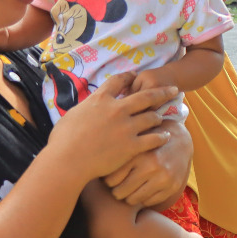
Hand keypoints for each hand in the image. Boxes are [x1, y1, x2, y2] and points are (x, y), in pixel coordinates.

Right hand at [49, 73, 177, 180]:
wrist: (67, 161)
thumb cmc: (62, 141)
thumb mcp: (72, 115)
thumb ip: (85, 108)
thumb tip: (86, 107)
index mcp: (100, 99)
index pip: (119, 80)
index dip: (130, 76)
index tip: (137, 76)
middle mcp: (117, 109)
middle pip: (146, 95)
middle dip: (162, 91)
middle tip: (174, 89)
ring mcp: (126, 127)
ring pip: (152, 116)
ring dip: (159, 116)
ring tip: (165, 116)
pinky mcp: (132, 145)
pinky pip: (154, 138)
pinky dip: (162, 136)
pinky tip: (166, 136)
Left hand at [104, 120, 190, 206]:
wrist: (179, 141)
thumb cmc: (147, 140)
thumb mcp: (131, 140)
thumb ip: (115, 151)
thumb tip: (91, 166)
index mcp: (137, 153)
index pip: (110, 179)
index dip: (107, 180)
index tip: (109, 177)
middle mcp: (151, 166)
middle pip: (119, 192)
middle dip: (116, 190)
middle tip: (118, 184)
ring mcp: (163, 178)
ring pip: (132, 200)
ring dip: (129, 195)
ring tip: (130, 186)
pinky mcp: (171, 187)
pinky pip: (148, 202)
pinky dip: (144, 197)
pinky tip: (144, 187)